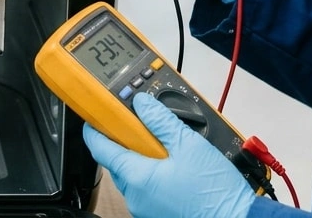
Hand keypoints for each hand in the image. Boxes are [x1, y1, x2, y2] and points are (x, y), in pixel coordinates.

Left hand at [84, 93, 254, 217]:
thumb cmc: (216, 192)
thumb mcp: (189, 145)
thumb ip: (161, 121)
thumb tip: (142, 104)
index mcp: (137, 178)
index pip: (101, 149)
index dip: (95, 129)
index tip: (95, 116)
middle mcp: (136, 197)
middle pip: (117, 161)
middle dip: (126, 142)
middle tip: (142, 126)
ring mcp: (146, 209)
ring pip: (133, 176)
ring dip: (143, 159)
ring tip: (166, 147)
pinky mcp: (158, 214)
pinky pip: (147, 190)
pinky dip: (154, 175)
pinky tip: (174, 168)